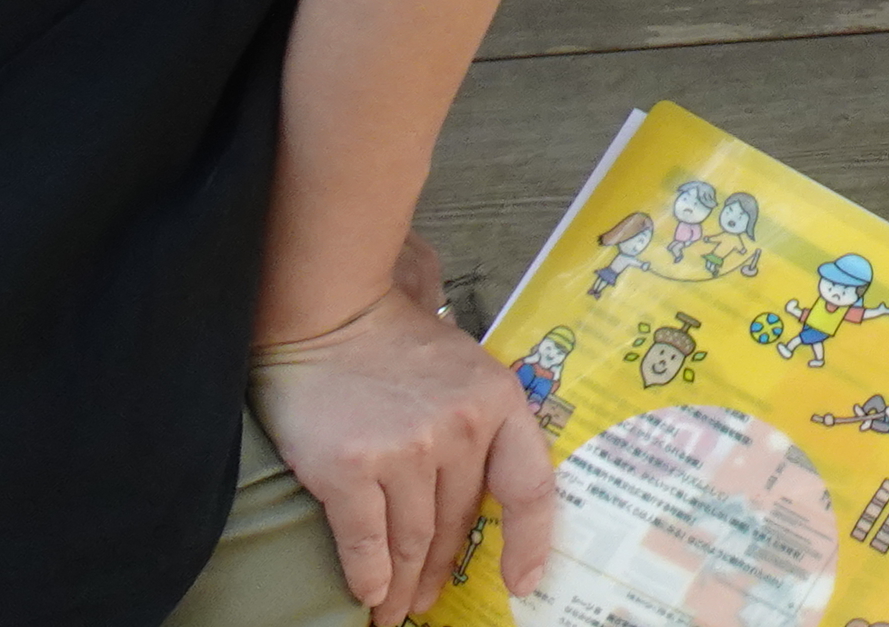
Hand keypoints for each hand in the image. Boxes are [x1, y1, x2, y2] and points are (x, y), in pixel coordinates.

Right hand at [250, 281, 554, 624]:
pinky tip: (368, 594)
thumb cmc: (400, 347)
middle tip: (429, 600)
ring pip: (412, 539)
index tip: (523, 583)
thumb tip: (485, 499)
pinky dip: (368, 575)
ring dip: (404, 585)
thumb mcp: (468, 372)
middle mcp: (460, 430)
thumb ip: (483, 426)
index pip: (530, 487)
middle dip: (442, 570)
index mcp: (499, 403)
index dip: (530, 543)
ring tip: (395, 609)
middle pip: (457, 523)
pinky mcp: (352, 467)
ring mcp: (406, 450)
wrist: (333, 316)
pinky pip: (365, 540)